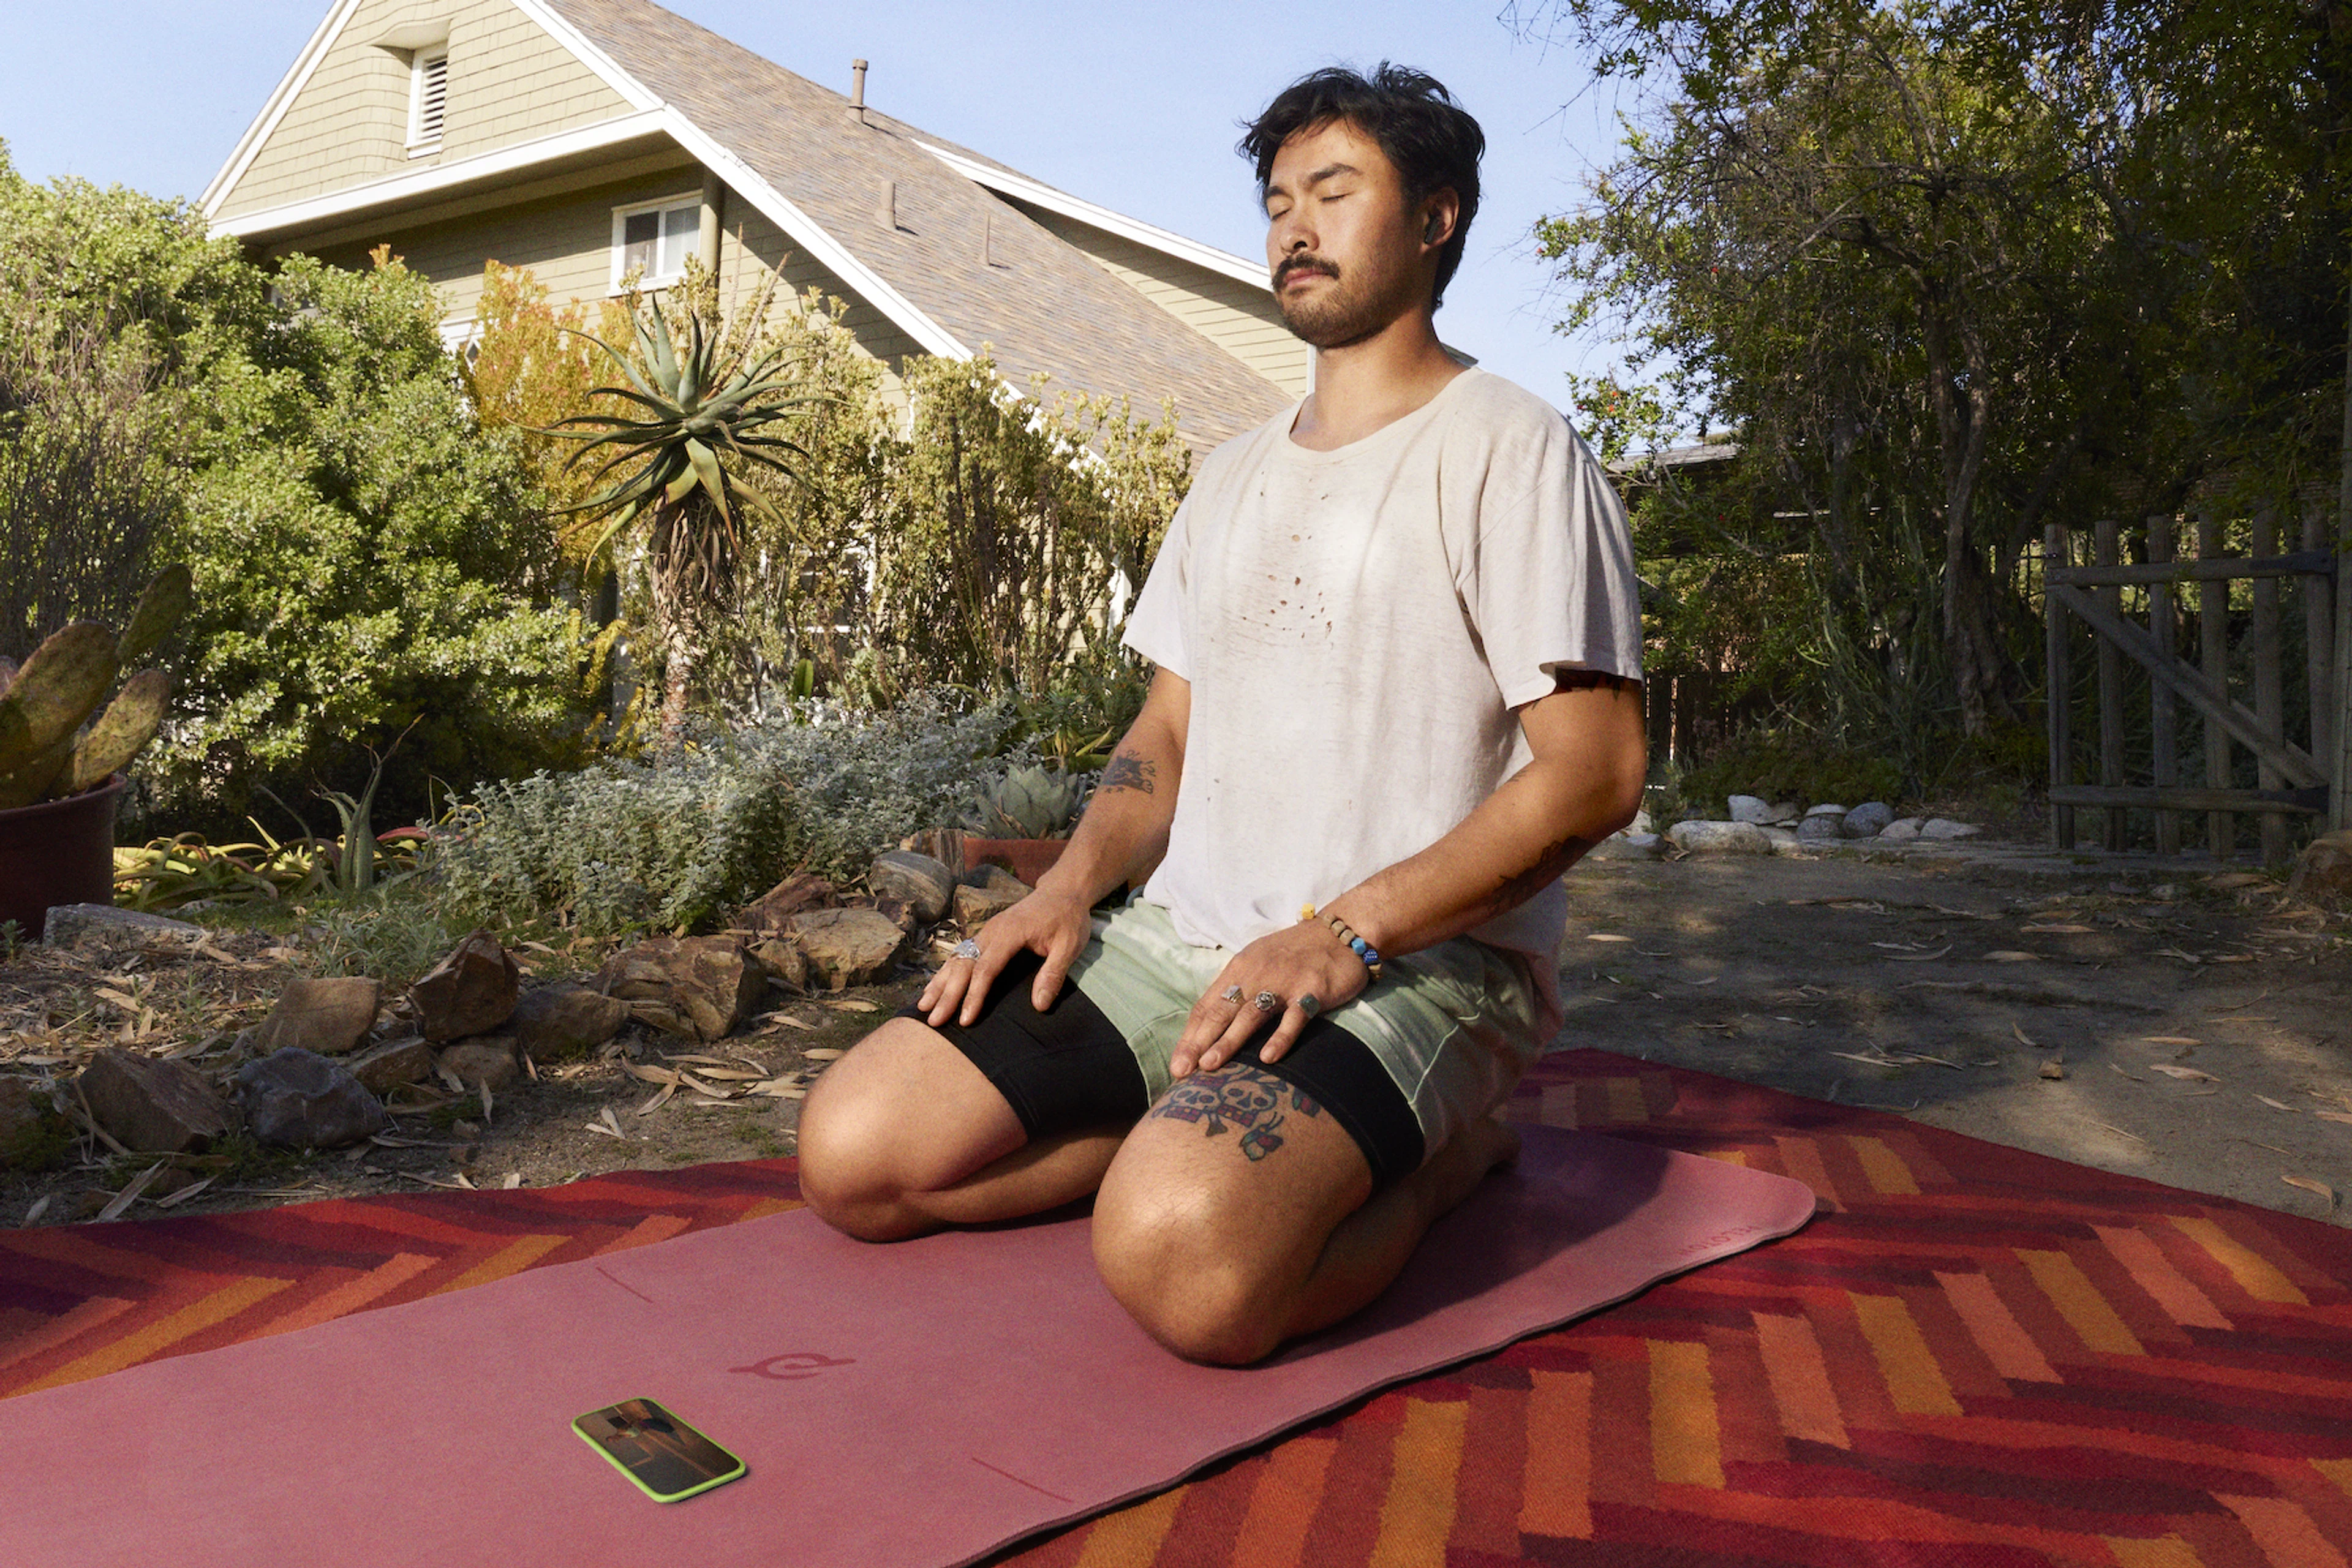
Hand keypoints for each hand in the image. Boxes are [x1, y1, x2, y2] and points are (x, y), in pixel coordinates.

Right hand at [916, 886, 1094, 1028]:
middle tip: (933, 1020)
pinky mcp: (985, 934)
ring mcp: (986, 931)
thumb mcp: (1069, 945)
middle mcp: (991, 931)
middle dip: (947, 994)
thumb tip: (1040, 1006)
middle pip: (964, 965)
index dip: (974, 995)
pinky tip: (934, 987)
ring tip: (923, 1007)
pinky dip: (945, 972)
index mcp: (1010, 933)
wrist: (1063, 890)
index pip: (986, 968)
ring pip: (957, 959)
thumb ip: (1053, 974)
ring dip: (939, 983)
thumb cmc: (1067, 918)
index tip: (965, 1020)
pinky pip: (960, 955)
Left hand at [1170, 920, 1368, 1078]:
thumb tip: (1212, 1025)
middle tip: (1182, 1070)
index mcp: (1239, 969)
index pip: (1207, 1005)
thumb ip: (1237, 989)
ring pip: (1250, 1015)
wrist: (1341, 933)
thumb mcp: (1258, 963)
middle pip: (1222, 1011)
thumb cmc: (1295, 953)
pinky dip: (1280, 1037)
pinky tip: (1268, 1058)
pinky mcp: (1311, 991)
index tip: (1178, 1063)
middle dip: (1199, 1042)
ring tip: (1210, 1065)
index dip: (1191, 1035)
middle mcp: (1256, 974)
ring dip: (1229, 1041)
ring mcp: (1284, 982)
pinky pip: (1293, 1017)